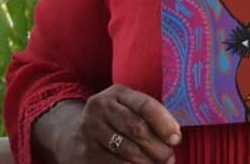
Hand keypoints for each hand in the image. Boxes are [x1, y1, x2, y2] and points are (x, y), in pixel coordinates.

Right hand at [39, 84, 181, 163]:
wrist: (72, 134)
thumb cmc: (115, 121)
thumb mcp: (128, 108)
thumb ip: (150, 116)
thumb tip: (173, 137)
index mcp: (116, 93)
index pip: (145, 105)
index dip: (165, 123)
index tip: (176, 138)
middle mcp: (100, 109)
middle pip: (138, 130)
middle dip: (159, 147)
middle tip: (169, 157)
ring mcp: (90, 132)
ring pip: (128, 152)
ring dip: (149, 163)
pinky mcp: (86, 154)